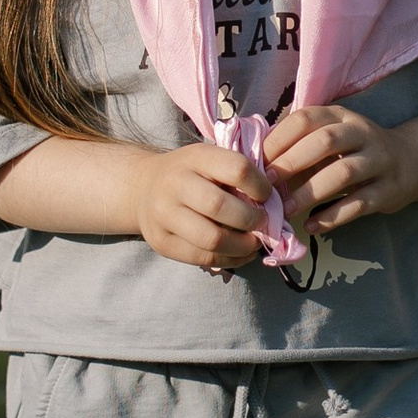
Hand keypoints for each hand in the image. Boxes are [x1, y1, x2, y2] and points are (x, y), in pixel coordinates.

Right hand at [136, 139, 271, 271]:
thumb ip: (237, 175)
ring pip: (212, 239)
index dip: (260, 185)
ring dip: (243, 246)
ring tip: (254, 242)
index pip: (236, 169)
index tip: (268, 195)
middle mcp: (174, 184)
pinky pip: (202, 258)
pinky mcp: (161, 243)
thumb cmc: (190, 173)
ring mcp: (164, 215)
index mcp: (194, 157)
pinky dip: (230, 260)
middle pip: (221, 207)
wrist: (143, 187)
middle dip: (251, 220)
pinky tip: (241, 253)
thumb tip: (274, 201)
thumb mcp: (210, 160)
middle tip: (263, 223)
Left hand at [263, 104, 417, 232]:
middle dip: (292, 163)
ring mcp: (379, 161)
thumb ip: (300, 144)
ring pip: (342, 173)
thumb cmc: (356, 150)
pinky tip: (312, 226)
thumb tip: (255, 163)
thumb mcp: (333, 136)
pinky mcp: (388, 191)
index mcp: (341, 116)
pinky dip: (332, 216)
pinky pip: (358, 204)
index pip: (306, 118)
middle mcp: (362, 133)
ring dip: (310, 192)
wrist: (410, 161)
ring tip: (286, 210)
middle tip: (268, 185)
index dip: (279, 139)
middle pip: (325, 142)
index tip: (258, 162)